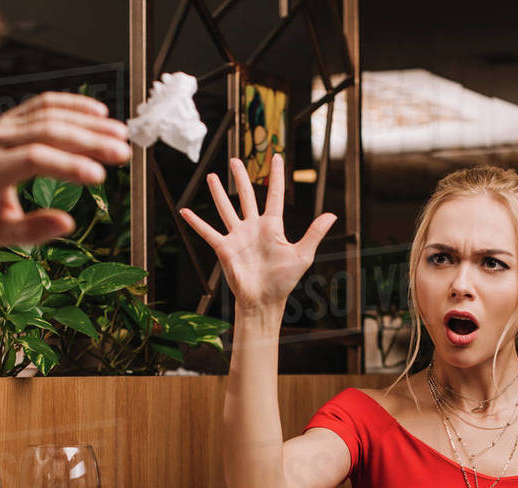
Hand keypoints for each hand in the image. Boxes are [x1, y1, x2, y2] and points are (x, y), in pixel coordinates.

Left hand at [0, 92, 130, 244]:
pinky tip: (100, 113)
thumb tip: (67, 223)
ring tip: (120, 134)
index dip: (67, 165)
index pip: (33, 160)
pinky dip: (74, 105)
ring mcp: (4, 125)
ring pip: (50, 115)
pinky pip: (45, 103)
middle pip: (47, 132)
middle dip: (88, 141)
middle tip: (121, 152)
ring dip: (88, 123)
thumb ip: (31, 231)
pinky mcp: (13, 116)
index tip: (99, 176)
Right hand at [179, 154, 335, 311]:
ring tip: (211, 175)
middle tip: (236, 160)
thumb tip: (332, 214)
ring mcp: (238, 237)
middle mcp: (253, 228)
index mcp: (273, 227)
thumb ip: (314, 233)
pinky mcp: (224, 248)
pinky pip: (208, 232)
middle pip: (247, 196)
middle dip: (241, 177)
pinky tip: (184, 211)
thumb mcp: (303, 254)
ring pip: (226, 209)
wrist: (265, 300)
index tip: (276, 157)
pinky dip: (196, 222)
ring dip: (218, 193)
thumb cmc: (284, 280)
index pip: (275, 195)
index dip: (276, 176)